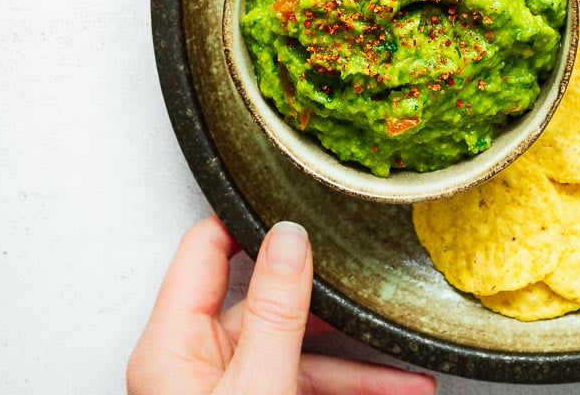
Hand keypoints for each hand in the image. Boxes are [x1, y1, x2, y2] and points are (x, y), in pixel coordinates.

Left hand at [127, 216, 436, 394]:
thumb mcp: (259, 386)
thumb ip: (275, 310)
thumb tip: (288, 239)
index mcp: (171, 344)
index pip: (204, 248)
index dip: (251, 220)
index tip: (299, 203)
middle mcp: (193, 360)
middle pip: (267, 302)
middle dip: (335, 309)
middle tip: (373, 289)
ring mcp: (225, 388)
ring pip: (299, 349)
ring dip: (358, 364)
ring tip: (409, 374)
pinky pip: (306, 384)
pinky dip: (352, 389)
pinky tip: (394, 391)